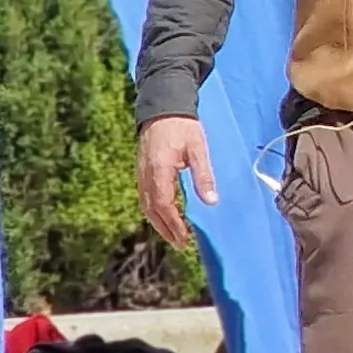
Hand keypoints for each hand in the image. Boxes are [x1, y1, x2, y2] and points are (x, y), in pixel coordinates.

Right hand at [136, 116, 218, 244]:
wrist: (163, 108)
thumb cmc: (183, 127)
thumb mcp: (198, 149)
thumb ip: (204, 176)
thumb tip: (211, 201)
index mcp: (159, 170)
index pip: (163, 205)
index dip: (173, 224)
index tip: (184, 238)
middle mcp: (146, 175)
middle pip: (151, 210)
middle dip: (165, 229)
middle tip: (180, 243)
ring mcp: (141, 173)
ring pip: (146, 205)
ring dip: (159, 222)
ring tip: (174, 235)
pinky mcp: (143, 171)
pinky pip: (146, 196)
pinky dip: (155, 210)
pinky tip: (166, 215)